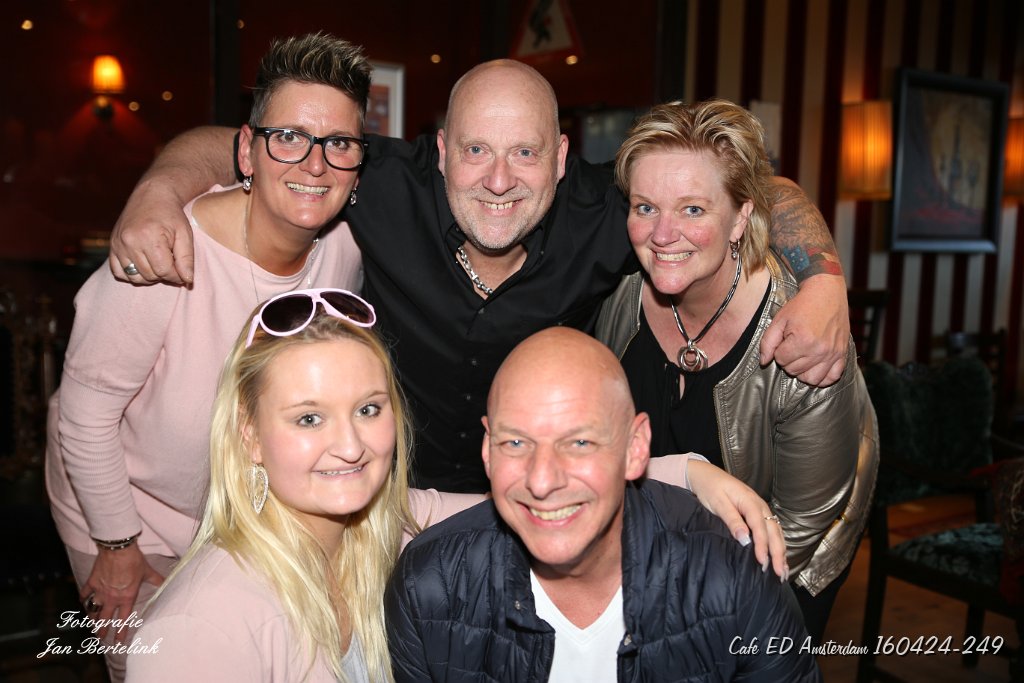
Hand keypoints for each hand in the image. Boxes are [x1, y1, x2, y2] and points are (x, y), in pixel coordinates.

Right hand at [80, 545, 164, 641]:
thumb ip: (156, 579)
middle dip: (101, 630)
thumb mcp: (147, 572)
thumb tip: (166, 582)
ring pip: (93, 609)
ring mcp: (100, 591)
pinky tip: (81, 602)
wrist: (118, 550)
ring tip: (90, 624)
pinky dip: (83, 598)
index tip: (116, 642)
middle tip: (99, 637)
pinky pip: (85, 594)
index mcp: (127, 598)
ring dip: (91, 618)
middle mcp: (112, 598)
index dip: (120, 632)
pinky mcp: (91, 582)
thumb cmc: (134, 561)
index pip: (123, 619)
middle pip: (104, 618)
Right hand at [108, 177, 194, 284]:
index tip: (182, 272)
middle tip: (171, 264)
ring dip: (149, 276)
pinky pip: (118, 272)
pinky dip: (131, 274)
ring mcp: (118, 244)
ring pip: (134, 277)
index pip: (164, 271)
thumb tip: (187, 280)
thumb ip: (186, 259)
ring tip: (159, 264)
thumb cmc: (171, 215)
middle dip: (164, 274)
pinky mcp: (112, 246)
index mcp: (149, 237)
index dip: (176, 276)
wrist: (151, 196)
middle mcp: (130, 241)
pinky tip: (144, 265)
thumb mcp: (185, 234)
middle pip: (149, 275)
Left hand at [686, 459, 787, 578]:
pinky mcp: (758, 513)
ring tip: (784, 571)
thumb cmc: (710, 488)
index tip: (762, 562)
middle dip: (778, 553)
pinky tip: (780, 557)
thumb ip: (732, 520)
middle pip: (774, 531)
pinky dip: (778, 545)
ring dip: (781, 551)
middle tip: (779, 574)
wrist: (706, 475)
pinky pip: (772, 530)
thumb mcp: (717, 503)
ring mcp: (761, 509)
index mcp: (750, 501)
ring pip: (776, 532)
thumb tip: (745, 540)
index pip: (760, 528)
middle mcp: (760, 505)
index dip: (763, 546)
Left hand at [759, 273, 848, 385]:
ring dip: (802, 371)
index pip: (781, 360)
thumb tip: (764, 361)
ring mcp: (833, 353)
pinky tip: (816, 368)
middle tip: (792, 346)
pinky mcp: (842, 354)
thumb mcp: (779, 320)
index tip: (784, 340)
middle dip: (788, 360)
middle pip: (794, 371)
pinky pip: (832, 377)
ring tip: (802, 359)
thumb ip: (768, 342)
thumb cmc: (801, 305)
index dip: (779, 351)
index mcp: (802, 340)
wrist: (826, 292)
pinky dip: (823, 378)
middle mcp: (819, 350)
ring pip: (811, 379)